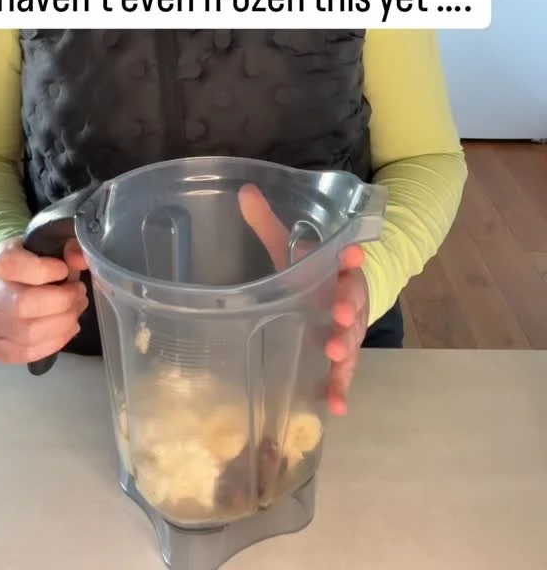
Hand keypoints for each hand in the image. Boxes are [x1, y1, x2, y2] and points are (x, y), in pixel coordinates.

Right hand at [0, 236, 88, 364]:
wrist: (5, 279)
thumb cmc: (32, 260)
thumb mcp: (49, 244)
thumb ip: (70, 247)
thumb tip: (81, 260)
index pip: (15, 266)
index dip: (47, 270)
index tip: (65, 270)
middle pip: (22, 305)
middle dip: (62, 302)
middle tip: (79, 294)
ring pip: (27, 333)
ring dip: (62, 324)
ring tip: (75, 311)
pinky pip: (24, 353)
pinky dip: (52, 344)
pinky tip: (66, 330)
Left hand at [238, 183, 368, 415]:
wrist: (340, 292)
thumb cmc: (309, 268)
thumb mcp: (289, 245)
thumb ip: (268, 222)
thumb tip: (243, 191)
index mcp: (336, 268)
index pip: (348, 259)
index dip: (350, 256)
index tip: (352, 252)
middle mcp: (348, 298)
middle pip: (354, 301)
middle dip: (348, 306)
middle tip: (339, 312)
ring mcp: (348, 330)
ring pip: (352, 338)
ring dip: (345, 346)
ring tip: (334, 353)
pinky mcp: (341, 357)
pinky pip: (343, 374)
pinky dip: (340, 389)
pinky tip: (337, 407)